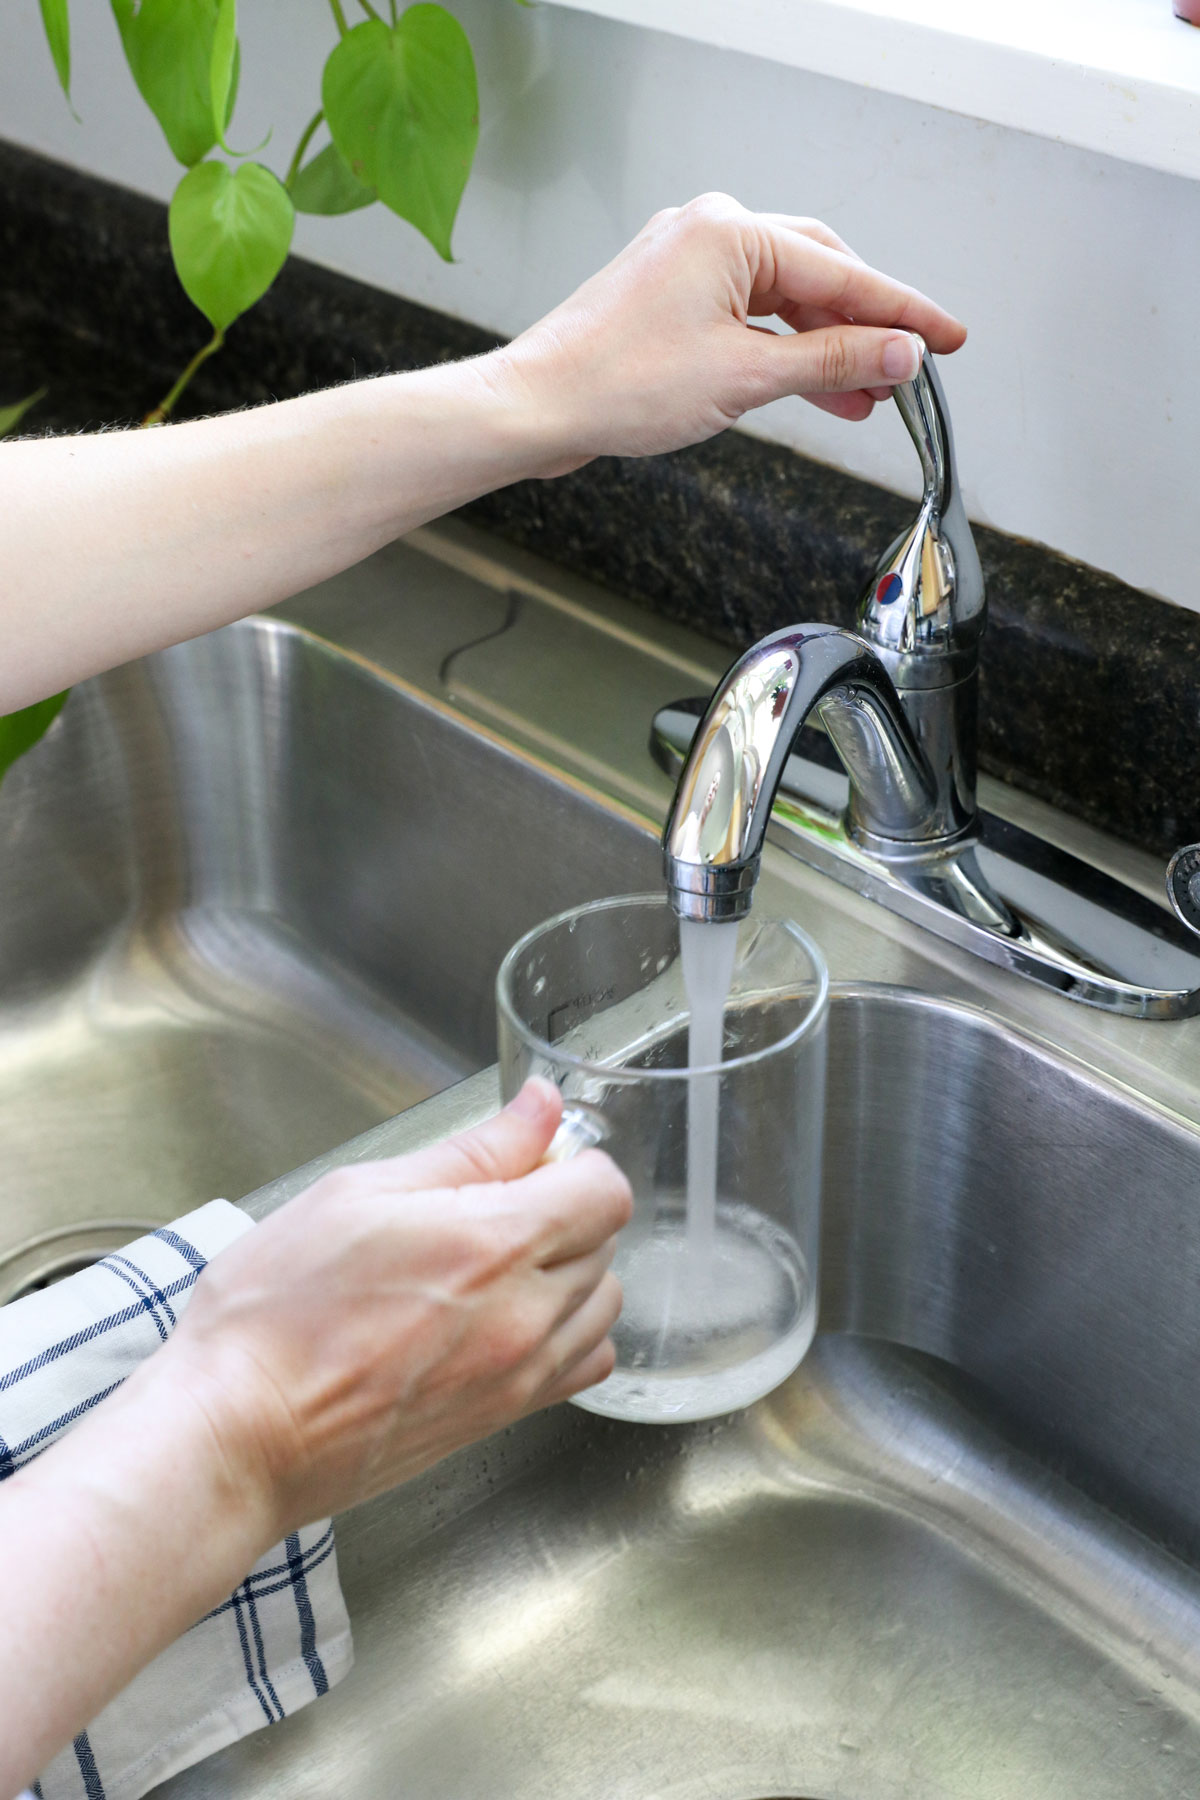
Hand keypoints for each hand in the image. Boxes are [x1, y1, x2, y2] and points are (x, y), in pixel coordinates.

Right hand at [158, 1079, 630, 1535]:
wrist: (239, 1433)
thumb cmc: (274, 1315)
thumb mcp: (359, 1193)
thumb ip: (471, 1150)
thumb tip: (538, 1108)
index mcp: (493, 1244)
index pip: (605, 1190)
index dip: (573, 1161)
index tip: (532, 1159)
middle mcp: (523, 1315)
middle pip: (607, 1243)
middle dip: (566, 1210)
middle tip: (493, 1205)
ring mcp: (518, 1374)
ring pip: (602, 1307)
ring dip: (571, 1273)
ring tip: (497, 1265)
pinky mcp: (500, 1418)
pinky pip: (581, 1367)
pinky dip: (567, 1335)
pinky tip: (509, 1319)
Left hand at [497, 192, 966, 469]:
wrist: (538, 408)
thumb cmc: (616, 385)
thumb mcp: (746, 377)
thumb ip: (832, 361)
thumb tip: (897, 353)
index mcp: (731, 232)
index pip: (843, 273)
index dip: (904, 313)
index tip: (949, 337)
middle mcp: (709, 232)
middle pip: (818, 275)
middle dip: (866, 327)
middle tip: (912, 368)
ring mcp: (686, 262)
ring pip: (783, 299)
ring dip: (825, 347)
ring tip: (868, 396)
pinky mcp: (670, 297)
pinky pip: (747, 315)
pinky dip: (782, 350)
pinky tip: (811, 385)